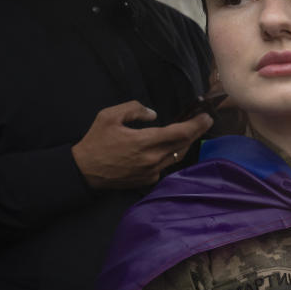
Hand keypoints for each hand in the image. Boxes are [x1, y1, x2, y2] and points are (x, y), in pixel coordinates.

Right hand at [71, 100, 212, 188]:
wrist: (84, 170)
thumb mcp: (109, 116)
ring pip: (177, 156)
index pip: (180, 133)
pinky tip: (171, 147)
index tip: (206, 117)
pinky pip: (166, 165)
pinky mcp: (148, 180)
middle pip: (184, 145)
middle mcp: (152, 159)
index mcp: (145, 142)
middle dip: (196, 132)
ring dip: (186, 143)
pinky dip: (171, 154)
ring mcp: (151, 171)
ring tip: (190, 131)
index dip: (196, 125)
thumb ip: (134, 109)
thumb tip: (154, 114)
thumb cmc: (96, 141)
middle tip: (204, 121)